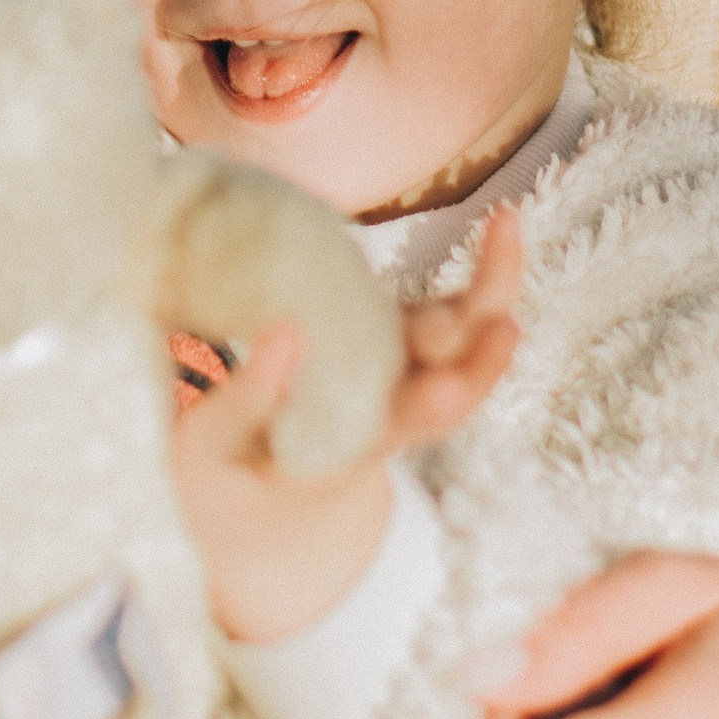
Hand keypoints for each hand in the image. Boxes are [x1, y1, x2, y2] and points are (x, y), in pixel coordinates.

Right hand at [178, 208, 524, 645]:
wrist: (255, 498)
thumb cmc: (224, 476)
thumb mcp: (212, 452)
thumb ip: (242, 402)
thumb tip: (284, 334)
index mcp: (351, 449)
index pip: (395, 432)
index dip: (425, 407)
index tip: (441, 385)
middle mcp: (391, 415)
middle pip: (454, 392)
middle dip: (479, 360)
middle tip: (503, 328)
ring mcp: (403, 373)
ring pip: (467, 343)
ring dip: (493, 290)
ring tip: (506, 226)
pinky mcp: (402, 339)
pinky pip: (457, 310)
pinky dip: (485, 273)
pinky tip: (501, 220)